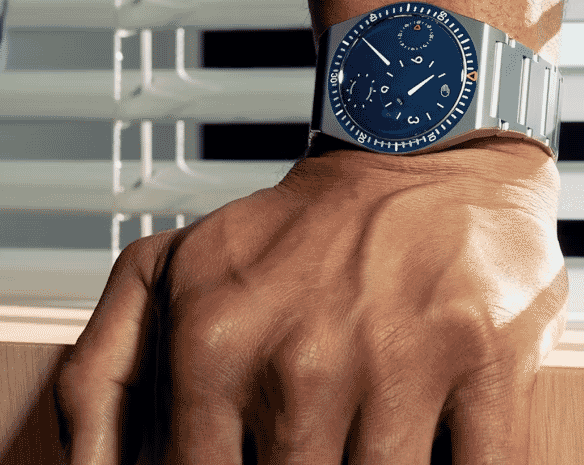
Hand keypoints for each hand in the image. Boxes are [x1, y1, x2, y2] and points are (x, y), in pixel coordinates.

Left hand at [55, 136, 567, 463]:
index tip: (246, 462)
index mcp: (212, 346)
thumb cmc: (297, 230)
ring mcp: (402, 364)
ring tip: (361, 430)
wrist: (423, 150)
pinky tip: (432, 446)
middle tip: (307, 437)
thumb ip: (98, 378)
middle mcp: (304, 361)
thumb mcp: (160, 275)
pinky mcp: (485, 362)